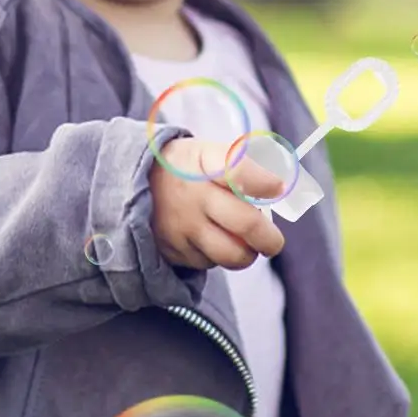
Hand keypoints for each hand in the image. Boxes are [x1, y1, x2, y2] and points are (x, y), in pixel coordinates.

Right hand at [149, 139, 287, 270]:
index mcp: (203, 161)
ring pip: (232, 255)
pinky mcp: (172, 250)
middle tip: (273, 242)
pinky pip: (208, 264)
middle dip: (270, 239)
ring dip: (246, 254)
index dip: (265, 181)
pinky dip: (216, 256)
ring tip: (245, 246)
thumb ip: (246, 166)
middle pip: (247, 224)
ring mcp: (181, 225)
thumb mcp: (207, 153)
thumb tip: (285, 185)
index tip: (279, 187)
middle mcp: (193, 194)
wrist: (132, 182)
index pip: (239, 170)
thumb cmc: (186, 168)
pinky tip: (210, 241)